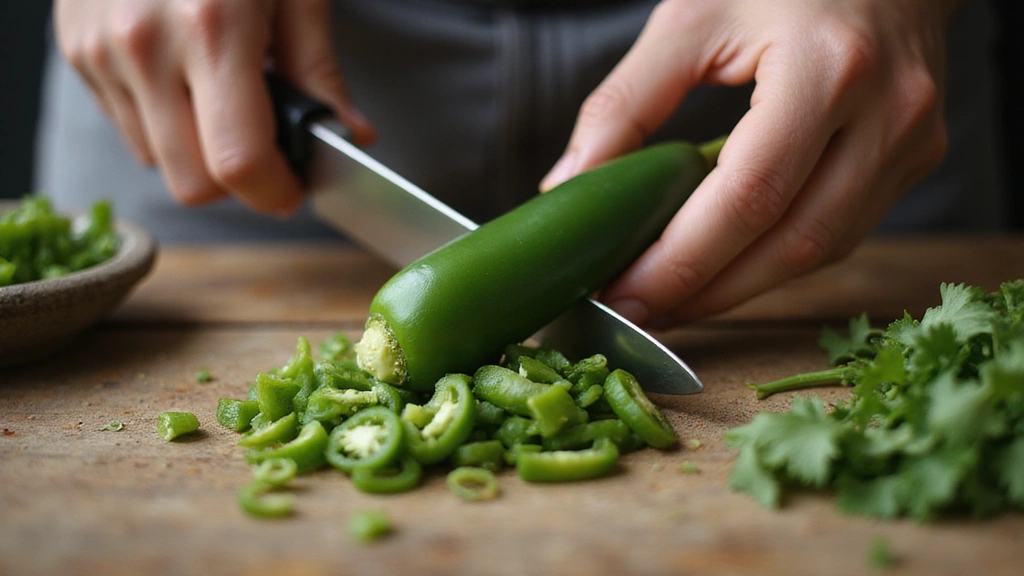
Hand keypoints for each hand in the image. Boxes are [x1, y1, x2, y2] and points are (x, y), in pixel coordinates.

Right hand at [55, 0, 374, 214]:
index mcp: (212, 28)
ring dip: (197, 153)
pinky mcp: (75, 48)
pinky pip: (126, 125)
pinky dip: (163, 121)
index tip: (295, 189)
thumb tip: (351, 137)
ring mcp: (101, 48)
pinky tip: (184, 78)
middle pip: (192, 183)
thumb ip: (318, 71)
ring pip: (156, 160)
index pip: (238, 163)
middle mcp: (145, 44)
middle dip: (238, 183)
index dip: (275, 191)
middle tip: (268, 151)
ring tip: (223, 99)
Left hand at [542, 0, 959, 324]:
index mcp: (828, 68)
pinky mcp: (916, 159)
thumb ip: (624, 103)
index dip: (681, 262)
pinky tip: (724, 268)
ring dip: (739, 289)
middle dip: (706, 293)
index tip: (620, 293)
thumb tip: (568, 186)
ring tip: (670, 300)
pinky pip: (841, 233)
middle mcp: (888, 113)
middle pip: (791, 243)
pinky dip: (775, 261)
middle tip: (636, 312)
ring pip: (821, 251)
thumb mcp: (690, 18)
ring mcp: (912, 142)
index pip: (749, 196)